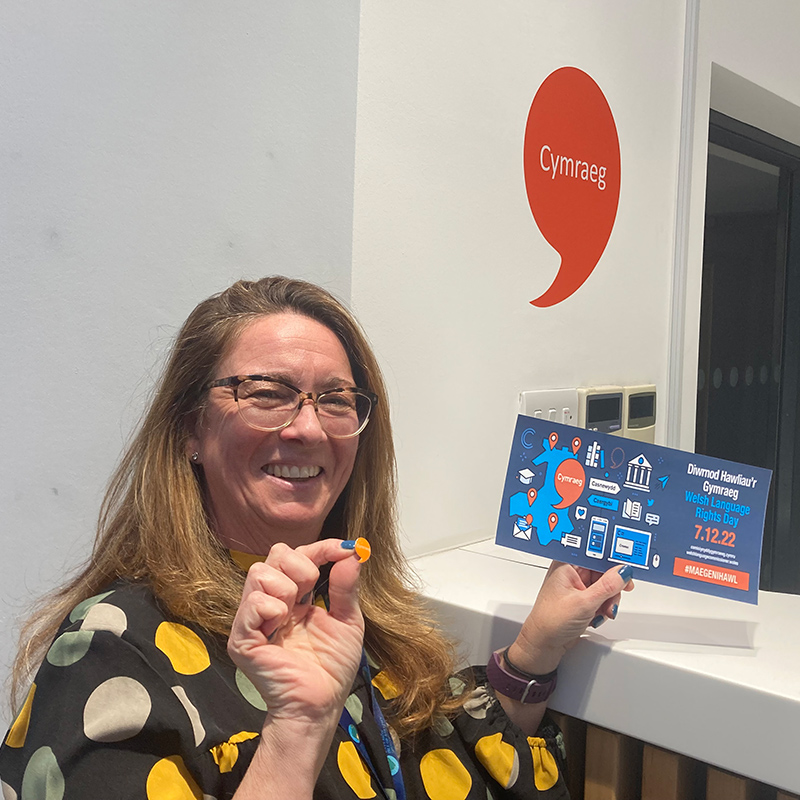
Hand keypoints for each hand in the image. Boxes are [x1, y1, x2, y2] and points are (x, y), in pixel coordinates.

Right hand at [227, 539, 364, 728]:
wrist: (319, 705)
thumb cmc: (331, 668)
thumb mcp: (348, 620)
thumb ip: (347, 586)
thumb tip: (352, 553)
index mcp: (295, 597)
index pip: (298, 555)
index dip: (321, 547)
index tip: (344, 549)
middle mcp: (271, 602)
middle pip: (274, 555)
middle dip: (301, 566)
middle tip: (312, 592)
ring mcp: (253, 619)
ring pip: (259, 573)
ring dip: (286, 588)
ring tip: (294, 615)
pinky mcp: (242, 639)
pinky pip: (252, 604)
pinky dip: (271, 608)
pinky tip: (280, 625)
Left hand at [507, 561, 634, 674]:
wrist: (544, 644)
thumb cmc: (551, 621)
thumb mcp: (584, 602)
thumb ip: (607, 586)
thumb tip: (624, 571)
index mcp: (567, 564)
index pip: (595, 553)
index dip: (612, 559)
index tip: (628, 566)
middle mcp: (571, 572)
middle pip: (603, 571)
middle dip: (611, 588)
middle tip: (612, 599)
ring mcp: (577, 586)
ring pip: (605, 586)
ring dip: (608, 601)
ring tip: (602, 612)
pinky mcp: (581, 599)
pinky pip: (601, 598)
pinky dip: (603, 608)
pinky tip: (596, 616)